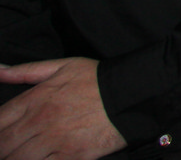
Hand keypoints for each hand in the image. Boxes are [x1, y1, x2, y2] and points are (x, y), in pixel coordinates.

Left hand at [0, 59, 125, 159]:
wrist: (133, 94)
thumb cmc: (97, 80)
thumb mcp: (63, 66)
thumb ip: (25, 71)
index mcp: (35, 99)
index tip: (1, 134)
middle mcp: (40, 121)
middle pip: (2, 145)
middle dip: (2, 148)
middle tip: (9, 147)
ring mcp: (55, 141)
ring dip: (14, 158)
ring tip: (22, 154)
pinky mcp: (71, 157)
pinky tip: (39, 159)